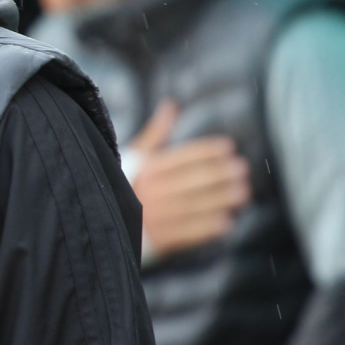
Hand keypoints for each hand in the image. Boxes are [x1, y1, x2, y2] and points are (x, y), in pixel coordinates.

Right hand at [127, 101, 250, 257]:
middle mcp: (149, 191)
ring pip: (192, 206)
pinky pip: (185, 233)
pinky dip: (206, 228)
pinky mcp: (157, 239)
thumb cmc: (125, 181)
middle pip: (189, 181)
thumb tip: (172, 105)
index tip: (228, 147)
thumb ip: (156, 133)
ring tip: (243, 193)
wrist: (102, 219)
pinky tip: (226, 222)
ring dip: (219, 200)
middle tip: (242, 169)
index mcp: (145, 169)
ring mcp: (153, 216)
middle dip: (218, 174)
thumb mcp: (135, 155)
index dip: (206, 151)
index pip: (180, 157)